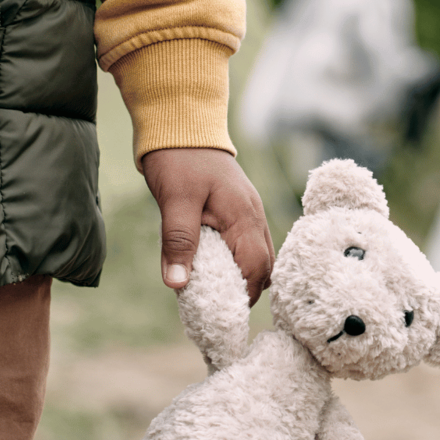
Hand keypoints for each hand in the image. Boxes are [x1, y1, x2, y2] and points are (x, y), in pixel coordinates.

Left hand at [142, 148, 273, 304]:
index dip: (241, 295)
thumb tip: (177, 284)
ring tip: (216, 292)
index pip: (255, 269)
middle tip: (218, 308)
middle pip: (264, 267)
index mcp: (244, 216)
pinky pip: (249, 245)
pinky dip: (237, 262)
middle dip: (245, 291)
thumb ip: (178, 242)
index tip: (222, 315)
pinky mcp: (240, 211)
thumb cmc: (179, 160)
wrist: (183, 125)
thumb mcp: (174, 201)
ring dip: (242, 277)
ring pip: (259, 257)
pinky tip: (215, 268)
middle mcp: (254, 217)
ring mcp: (250, 213)